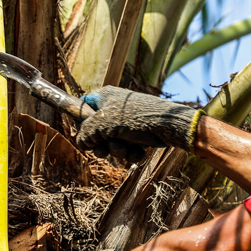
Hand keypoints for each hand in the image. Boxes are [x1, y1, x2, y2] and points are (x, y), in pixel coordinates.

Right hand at [77, 86, 200, 160]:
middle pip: (95, 130)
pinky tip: (138, 151)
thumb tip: (81, 142)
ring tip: (126, 148)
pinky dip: (130, 152)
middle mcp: (114, 108)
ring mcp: (126, 122)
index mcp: (104, 98)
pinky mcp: (137, 134)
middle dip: (101, 144)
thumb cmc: (136, 118)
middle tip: (105, 149)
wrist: (169, 126)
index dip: (81, 123)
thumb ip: (87, 132)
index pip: (83, 108)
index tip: (84, 135)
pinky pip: (126, 147)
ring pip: (111, 142)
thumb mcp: (104, 123)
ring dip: (117, 150)